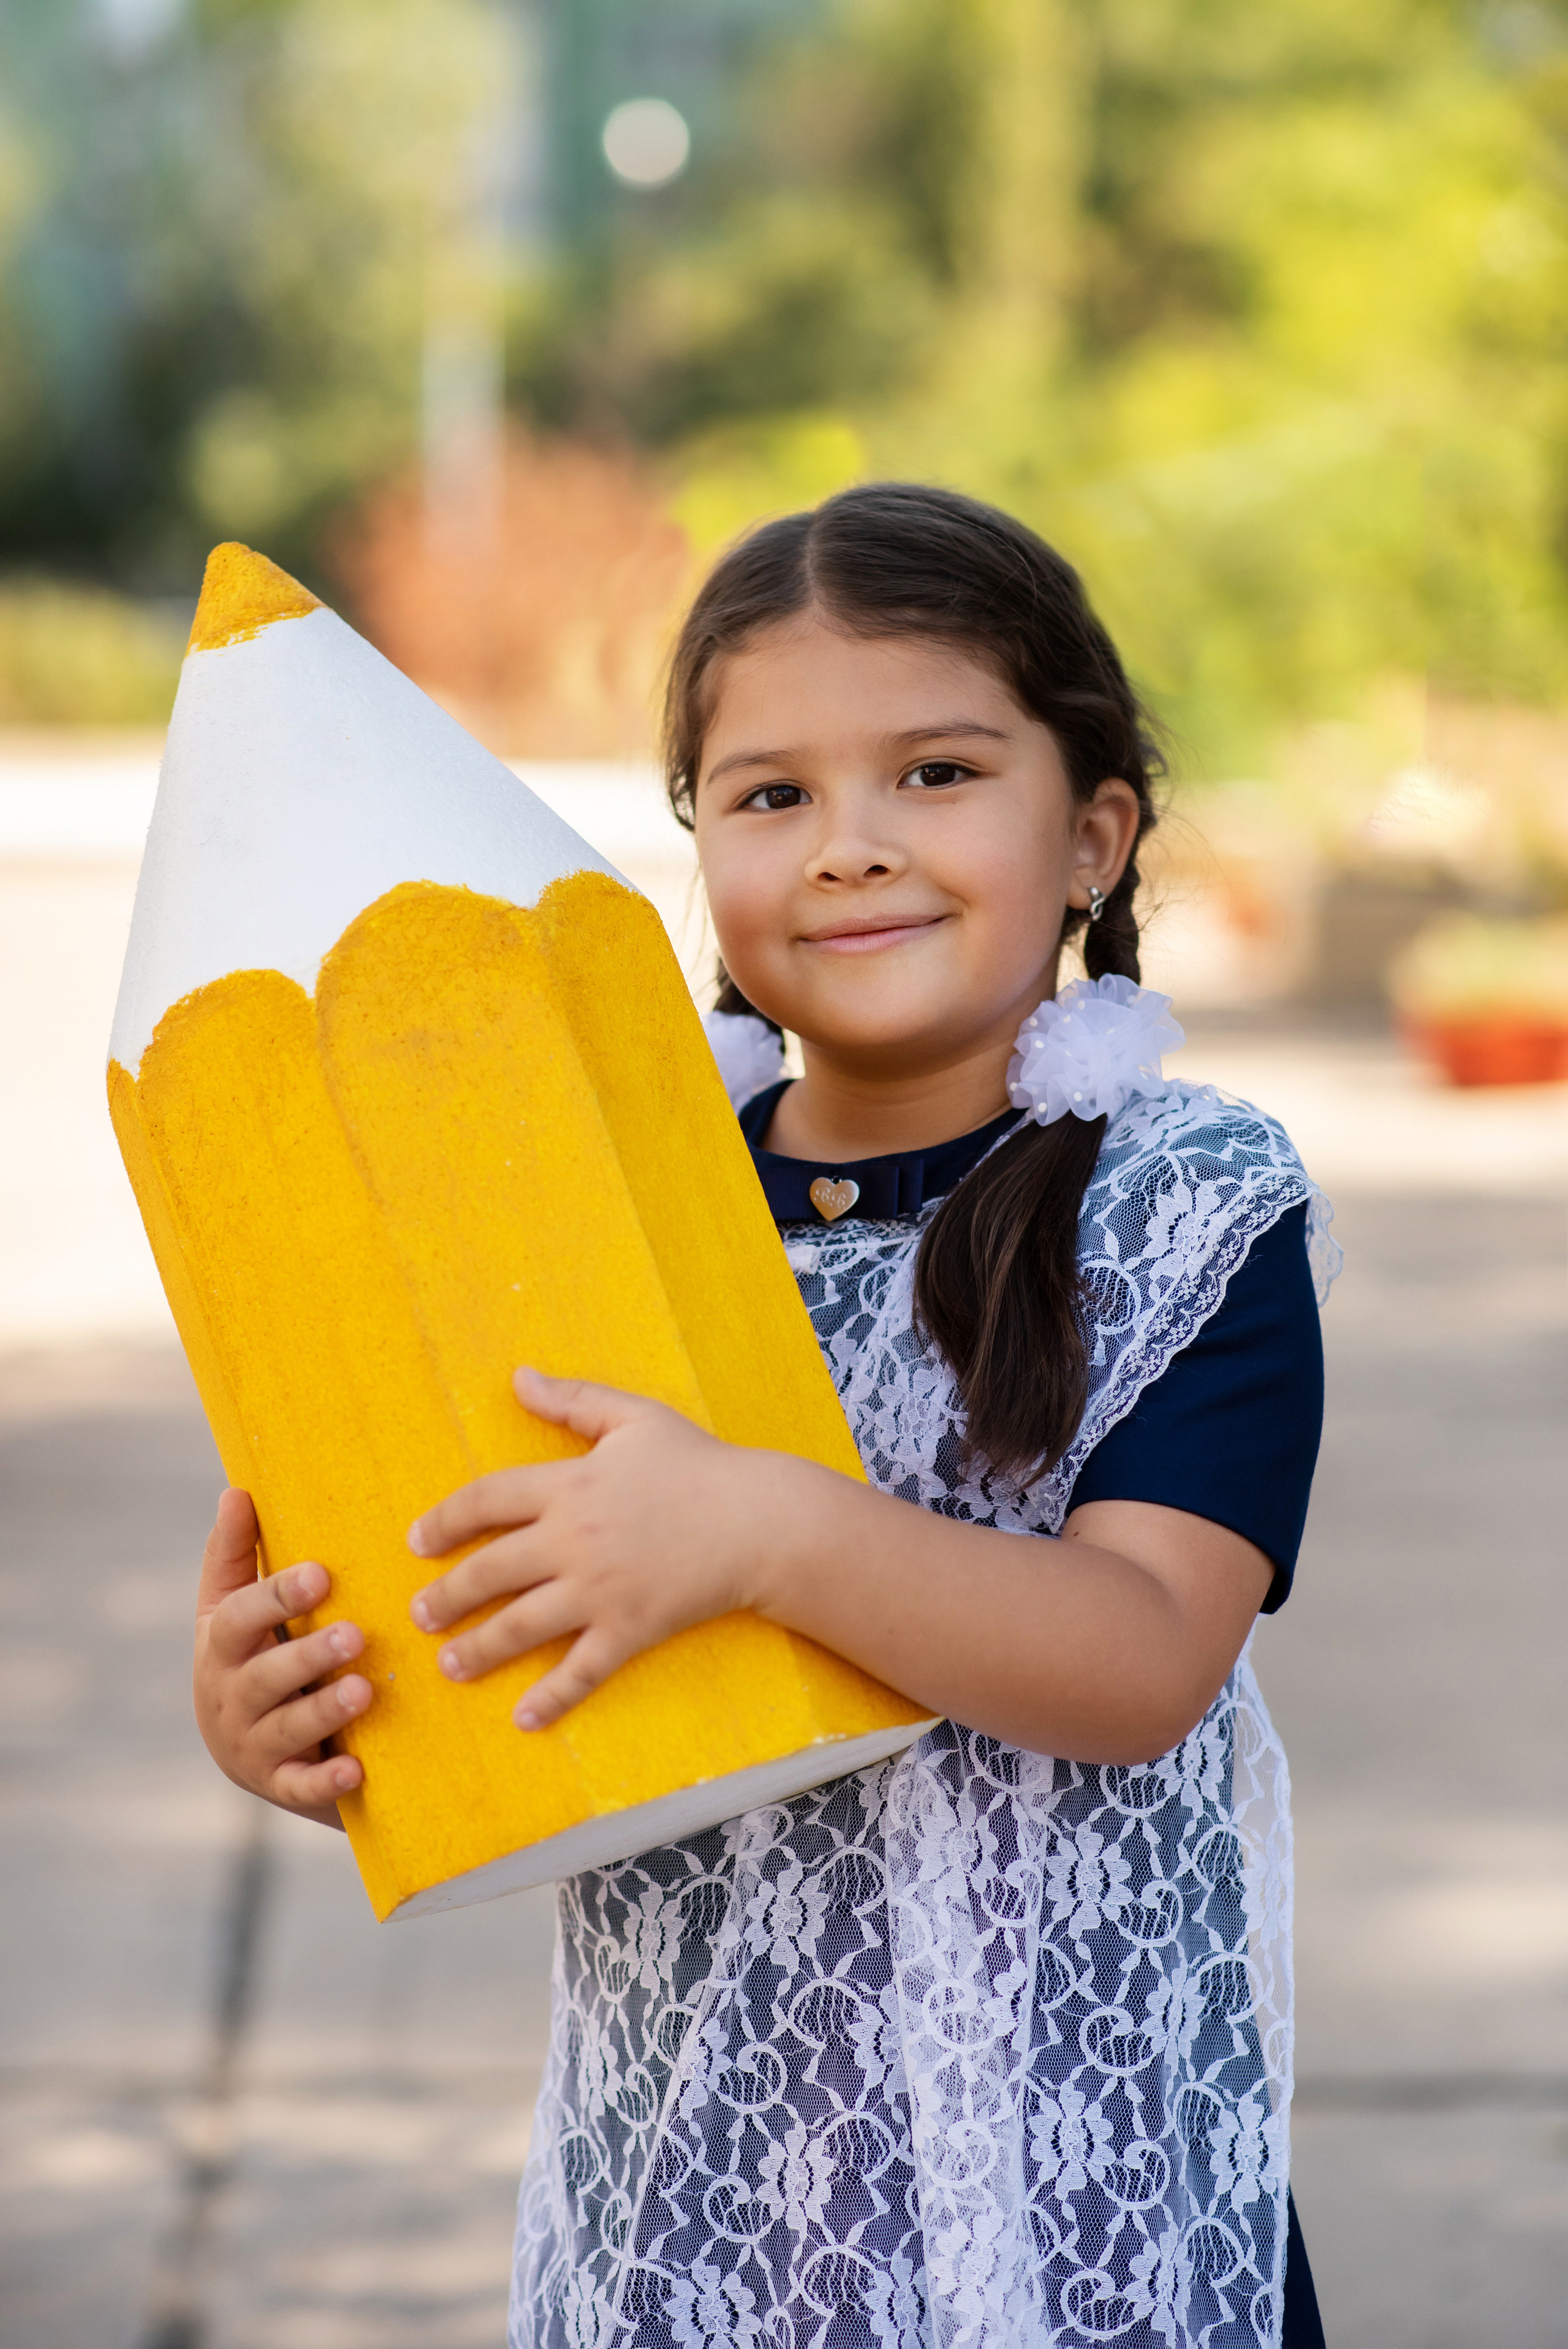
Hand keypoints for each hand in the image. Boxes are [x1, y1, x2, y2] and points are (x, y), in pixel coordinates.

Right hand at [193, 1486, 371, 1824]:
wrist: (256, 1750)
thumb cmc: (257, 1656)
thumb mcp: (238, 1609)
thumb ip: (236, 1555)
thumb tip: (235, 1490)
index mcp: (220, 1645)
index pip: (239, 1617)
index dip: (276, 1595)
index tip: (321, 1574)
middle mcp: (228, 1696)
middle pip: (263, 1676)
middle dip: (307, 1656)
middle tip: (355, 1636)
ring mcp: (251, 1745)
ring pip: (285, 1729)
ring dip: (323, 1711)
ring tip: (364, 1691)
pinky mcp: (279, 1785)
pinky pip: (300, 1787)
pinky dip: (325, 1781)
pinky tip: (356, 1769)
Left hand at [407, 1368, 793, 1730]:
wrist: (760, 1519)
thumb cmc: (698, 1463)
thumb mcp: (634, 1417)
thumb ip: (573, 1399)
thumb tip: (518, 1377)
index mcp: (569, 1484)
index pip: (485, 1501)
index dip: (444, 1521)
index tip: (418, 1542)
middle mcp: (573, 1541)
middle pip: (490, 1572)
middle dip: (447, 1596)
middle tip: (420, 1615)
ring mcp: (600, 1591)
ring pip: (521, 1627)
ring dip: (477, 1649)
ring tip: (449, 1665)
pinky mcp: (630, 1629)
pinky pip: (581, 1671)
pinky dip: (551, 1698)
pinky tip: (523, 1719)